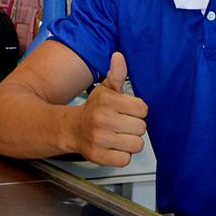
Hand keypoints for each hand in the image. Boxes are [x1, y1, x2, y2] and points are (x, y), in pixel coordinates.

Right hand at [72, 52, 147, 166]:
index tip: (128, 110)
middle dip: (134, 126)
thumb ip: (116, 74)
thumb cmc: (93, 109)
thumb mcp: (105, 89)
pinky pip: (125, 160)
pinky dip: (122, 155)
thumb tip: (119, 56)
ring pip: (136, 145)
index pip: (143, 109)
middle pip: (141, 128)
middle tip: (123, 123)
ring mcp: (100, 139)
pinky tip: (114, 147)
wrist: (72, 128)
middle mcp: (103, 120)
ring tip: (119, 135)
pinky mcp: (98, 156)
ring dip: (130, 142)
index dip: (137, 110)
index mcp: (108, 101)